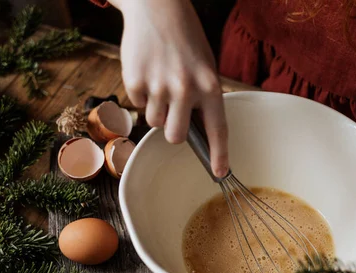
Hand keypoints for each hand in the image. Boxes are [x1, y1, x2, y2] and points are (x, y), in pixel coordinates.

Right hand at [110, 0, 228, 177]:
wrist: (157, 7)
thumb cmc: (184, 39)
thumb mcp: (204, 66)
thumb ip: (203, 98)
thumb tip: (196, 133)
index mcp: (209, 86)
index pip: (217, 129)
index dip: (219, 155)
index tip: (220, 173)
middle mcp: (186, 89)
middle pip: (175, 137)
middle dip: (172, 130)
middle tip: (173, 112)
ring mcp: (159, 86)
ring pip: (154, 122)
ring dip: (156, 108)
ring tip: (160, 81)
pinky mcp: (135, 81)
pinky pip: (138, 105)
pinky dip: (141, 94)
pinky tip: (147, 71)